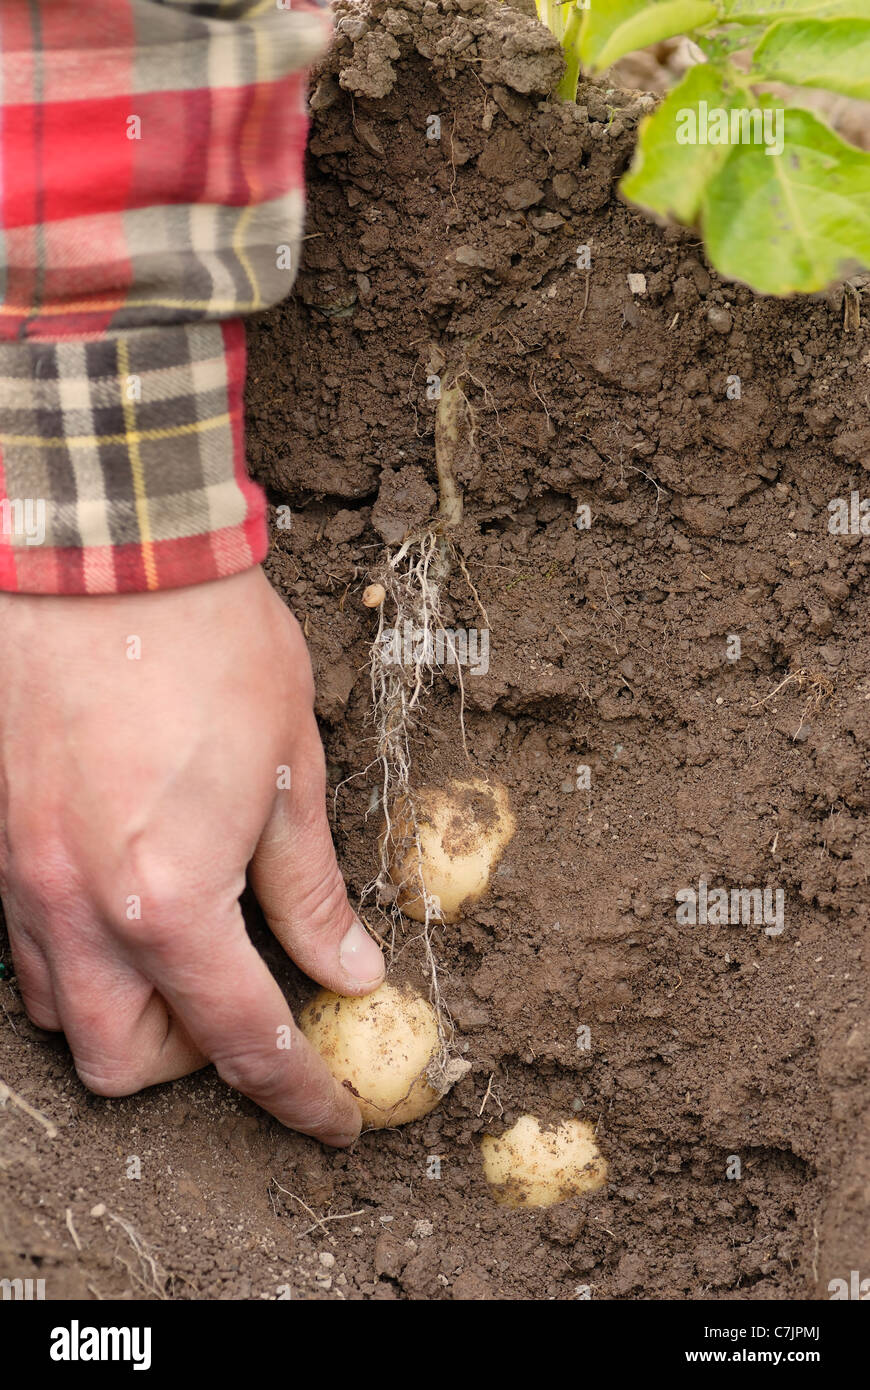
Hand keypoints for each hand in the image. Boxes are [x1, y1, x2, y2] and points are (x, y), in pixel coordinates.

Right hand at [0, 567, 382, 1145]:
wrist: (104, 552)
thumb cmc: (209, 647)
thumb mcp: (289, 772)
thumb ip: (310, 890)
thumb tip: (347, 969)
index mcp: (170, 902)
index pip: (241, 1040)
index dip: (296, 1094)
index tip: (333, 1118)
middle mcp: (81, 909)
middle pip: (121, 1062)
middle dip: (192, 1064)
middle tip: (247, 1007)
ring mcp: (21, 877)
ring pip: (63, 1009)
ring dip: (130, 1010)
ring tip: (190, 948)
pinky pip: (29, 943)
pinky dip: (83, 954)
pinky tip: (131, 898)